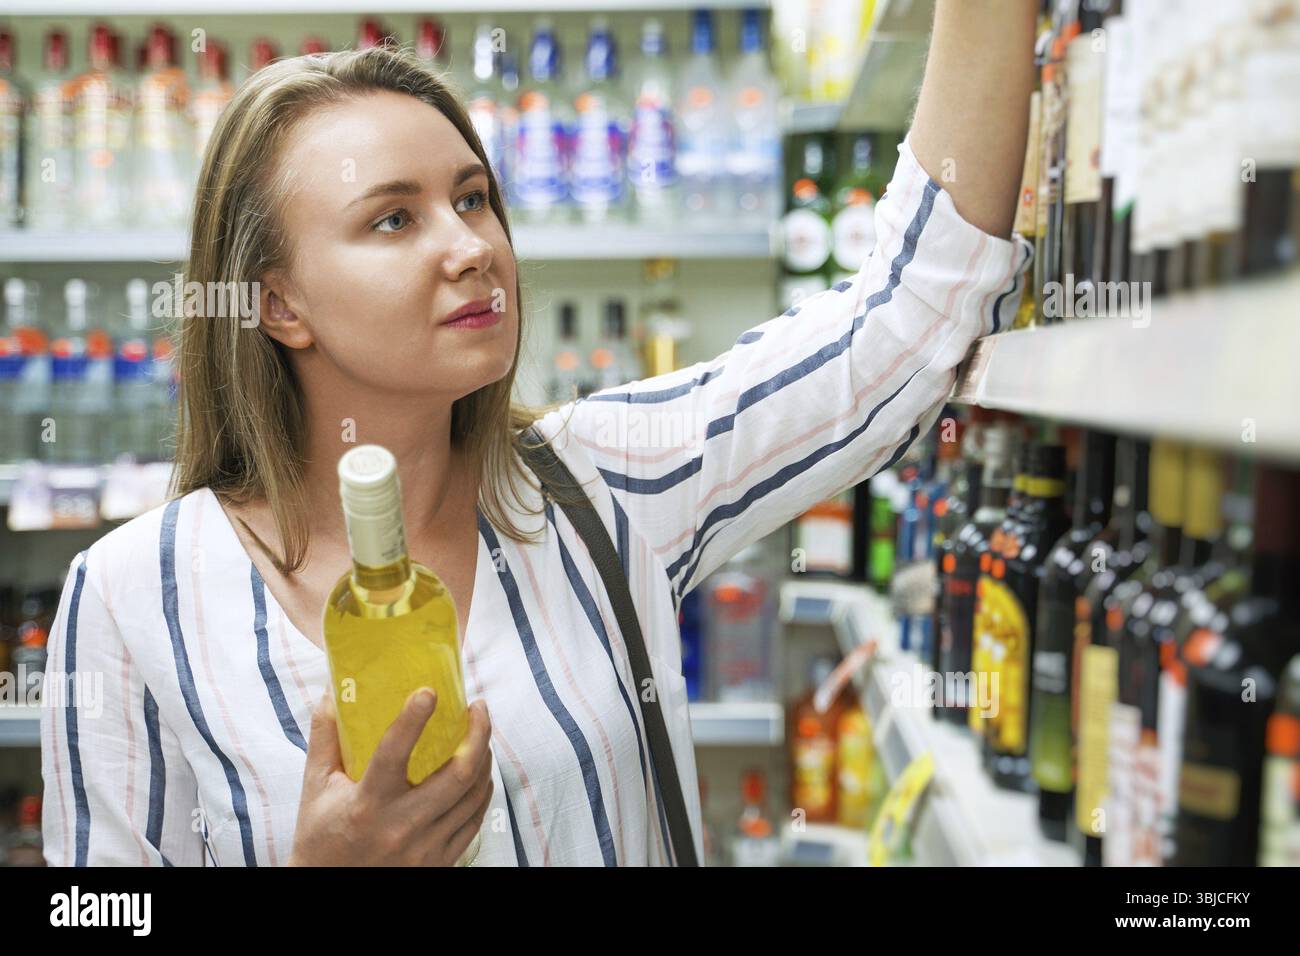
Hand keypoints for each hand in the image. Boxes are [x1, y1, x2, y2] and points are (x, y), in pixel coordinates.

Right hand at [286, 686, 492, 865]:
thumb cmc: (320, 834)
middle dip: (478, 733)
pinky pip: (474, 820)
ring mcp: (425, 848)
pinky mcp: (439, 862)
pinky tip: (480, 772)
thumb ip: (326, 736)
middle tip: (478, 707)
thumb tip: (334, 689)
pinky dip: (482, 791)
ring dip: (484, 757)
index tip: (429, 691)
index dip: (413, 719)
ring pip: (473, 795)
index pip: (394, 753)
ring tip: (480, 734)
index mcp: (366, 804)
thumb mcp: (315, 786)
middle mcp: (400, 827)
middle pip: (458, 774)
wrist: (328, 888)